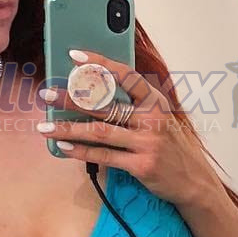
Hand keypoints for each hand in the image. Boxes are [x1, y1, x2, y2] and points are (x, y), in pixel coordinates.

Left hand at [37, 49, 222, 209]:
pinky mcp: (141, 165)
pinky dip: (81, 151)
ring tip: (44, 126)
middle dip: (71, 98)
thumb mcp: (157, 118)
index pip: (125, 75)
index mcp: (155, 101)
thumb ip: (132, 105)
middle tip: (46, 94)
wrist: (193, 180)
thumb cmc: (168, 145)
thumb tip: (90, 93)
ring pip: (99, 131)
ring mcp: (147, 142)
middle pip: (105, 103)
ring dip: (68, 128)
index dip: (100, 64)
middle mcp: (152, 118)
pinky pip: (104, 155)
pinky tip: (63, 146)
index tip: (75, 56)